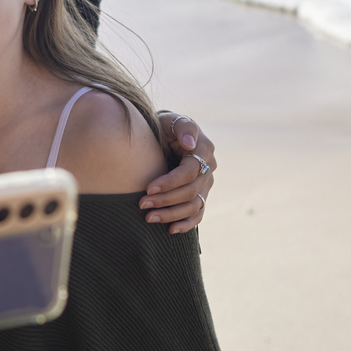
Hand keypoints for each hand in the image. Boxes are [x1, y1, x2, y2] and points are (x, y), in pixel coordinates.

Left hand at [141, 114, 215, 233]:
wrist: (165, 136)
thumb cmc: (166, 127)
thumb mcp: (171, 120)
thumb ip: (182, 127)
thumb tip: (189, 143)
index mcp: (204, 149)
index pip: (189, 172)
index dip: (170, 182)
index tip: (148, 188)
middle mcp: (208, 168)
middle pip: (190, 191)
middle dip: (165, 200)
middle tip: (142, 205)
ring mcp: (206, 184)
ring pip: (193, 206)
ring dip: (171, 215)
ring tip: (149, 218)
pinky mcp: (200, 195)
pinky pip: (198, 214)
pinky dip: (186, 224)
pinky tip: (170, 230)